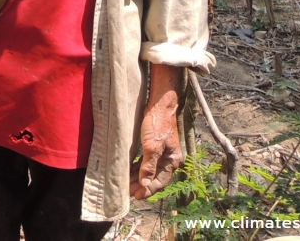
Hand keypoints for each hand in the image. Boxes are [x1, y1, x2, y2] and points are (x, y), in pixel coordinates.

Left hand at [130, 66, 183, 198]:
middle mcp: (169, 158)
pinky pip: (147, 161)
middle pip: (154, 177)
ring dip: (139, 177)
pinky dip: (139, 167)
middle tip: (128, 192)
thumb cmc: (157, 123)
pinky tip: (130, 171)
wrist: (160, 103)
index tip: (136, 196)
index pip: (159, 181)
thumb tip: (145, 184)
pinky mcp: (155, 145)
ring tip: (127, 184)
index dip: (148, 190)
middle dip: (142, 185)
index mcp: (172, 160)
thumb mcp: (152, 145)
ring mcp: (163, 152)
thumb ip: (149, 165)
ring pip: (150, 169)